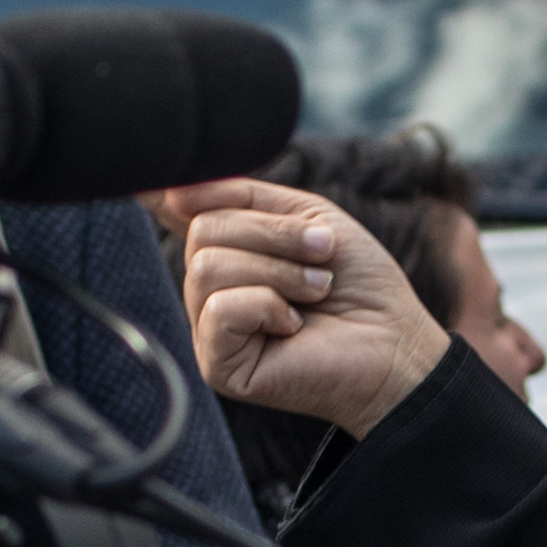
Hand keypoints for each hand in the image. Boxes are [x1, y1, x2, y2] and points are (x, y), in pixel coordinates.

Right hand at [176, 182, 443, 433]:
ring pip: (208, 267)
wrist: (394, 341)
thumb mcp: (304, 217)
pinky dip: (268, 306)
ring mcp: (209, 330)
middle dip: (273, 236)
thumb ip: (242, 196)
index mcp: (227, 249)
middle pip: (204, 231)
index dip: (159, 189)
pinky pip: (219, 309)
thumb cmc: (357, 282)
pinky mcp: (218, 365)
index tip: (152, 180)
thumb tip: (172, 188)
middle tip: (321, 258)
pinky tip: (293, 326)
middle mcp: (208, 289)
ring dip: (278, 271)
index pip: (175, 210)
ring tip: (316, 291)